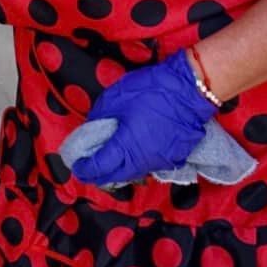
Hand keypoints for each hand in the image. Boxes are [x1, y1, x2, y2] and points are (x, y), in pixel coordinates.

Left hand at [69, 50, 216, 186]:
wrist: (190, 89)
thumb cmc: (151, 90)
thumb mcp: (115, 98)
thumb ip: (99, 117)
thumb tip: (92, 129)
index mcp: (127, 147)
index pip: (100, 166)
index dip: (85, 168)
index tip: (76, 165)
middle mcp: (144, 160)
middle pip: (116, 176)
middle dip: (98, 176)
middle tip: (86, 170)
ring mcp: (162, 161)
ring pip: (133, 173)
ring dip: (117, 172)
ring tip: (104, 166)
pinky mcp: (175, 157)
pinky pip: (149, 166)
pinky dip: (134, 165)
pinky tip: (128, 158)